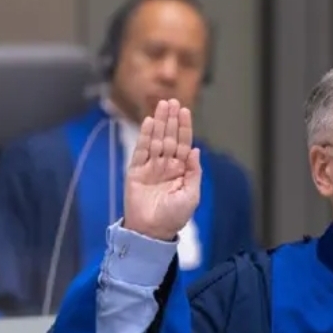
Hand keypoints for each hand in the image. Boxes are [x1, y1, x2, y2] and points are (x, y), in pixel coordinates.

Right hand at [123, 99, 201, 240]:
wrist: (152, 231)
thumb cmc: (174, 217)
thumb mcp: (191, 195)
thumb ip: (194, 172)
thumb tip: (196, 150)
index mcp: (181, 170)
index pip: (184, 144)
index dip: (184, 127)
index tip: (185, 110)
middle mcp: (166, 166)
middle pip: (169, 137)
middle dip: (171, 119)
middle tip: (172, 101)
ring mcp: (151, 167)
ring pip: (156, 140)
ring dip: (159, 123)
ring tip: (161, 105)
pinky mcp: (136, 172)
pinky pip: (141, 151)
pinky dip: (145, 137)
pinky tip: (149, 123)